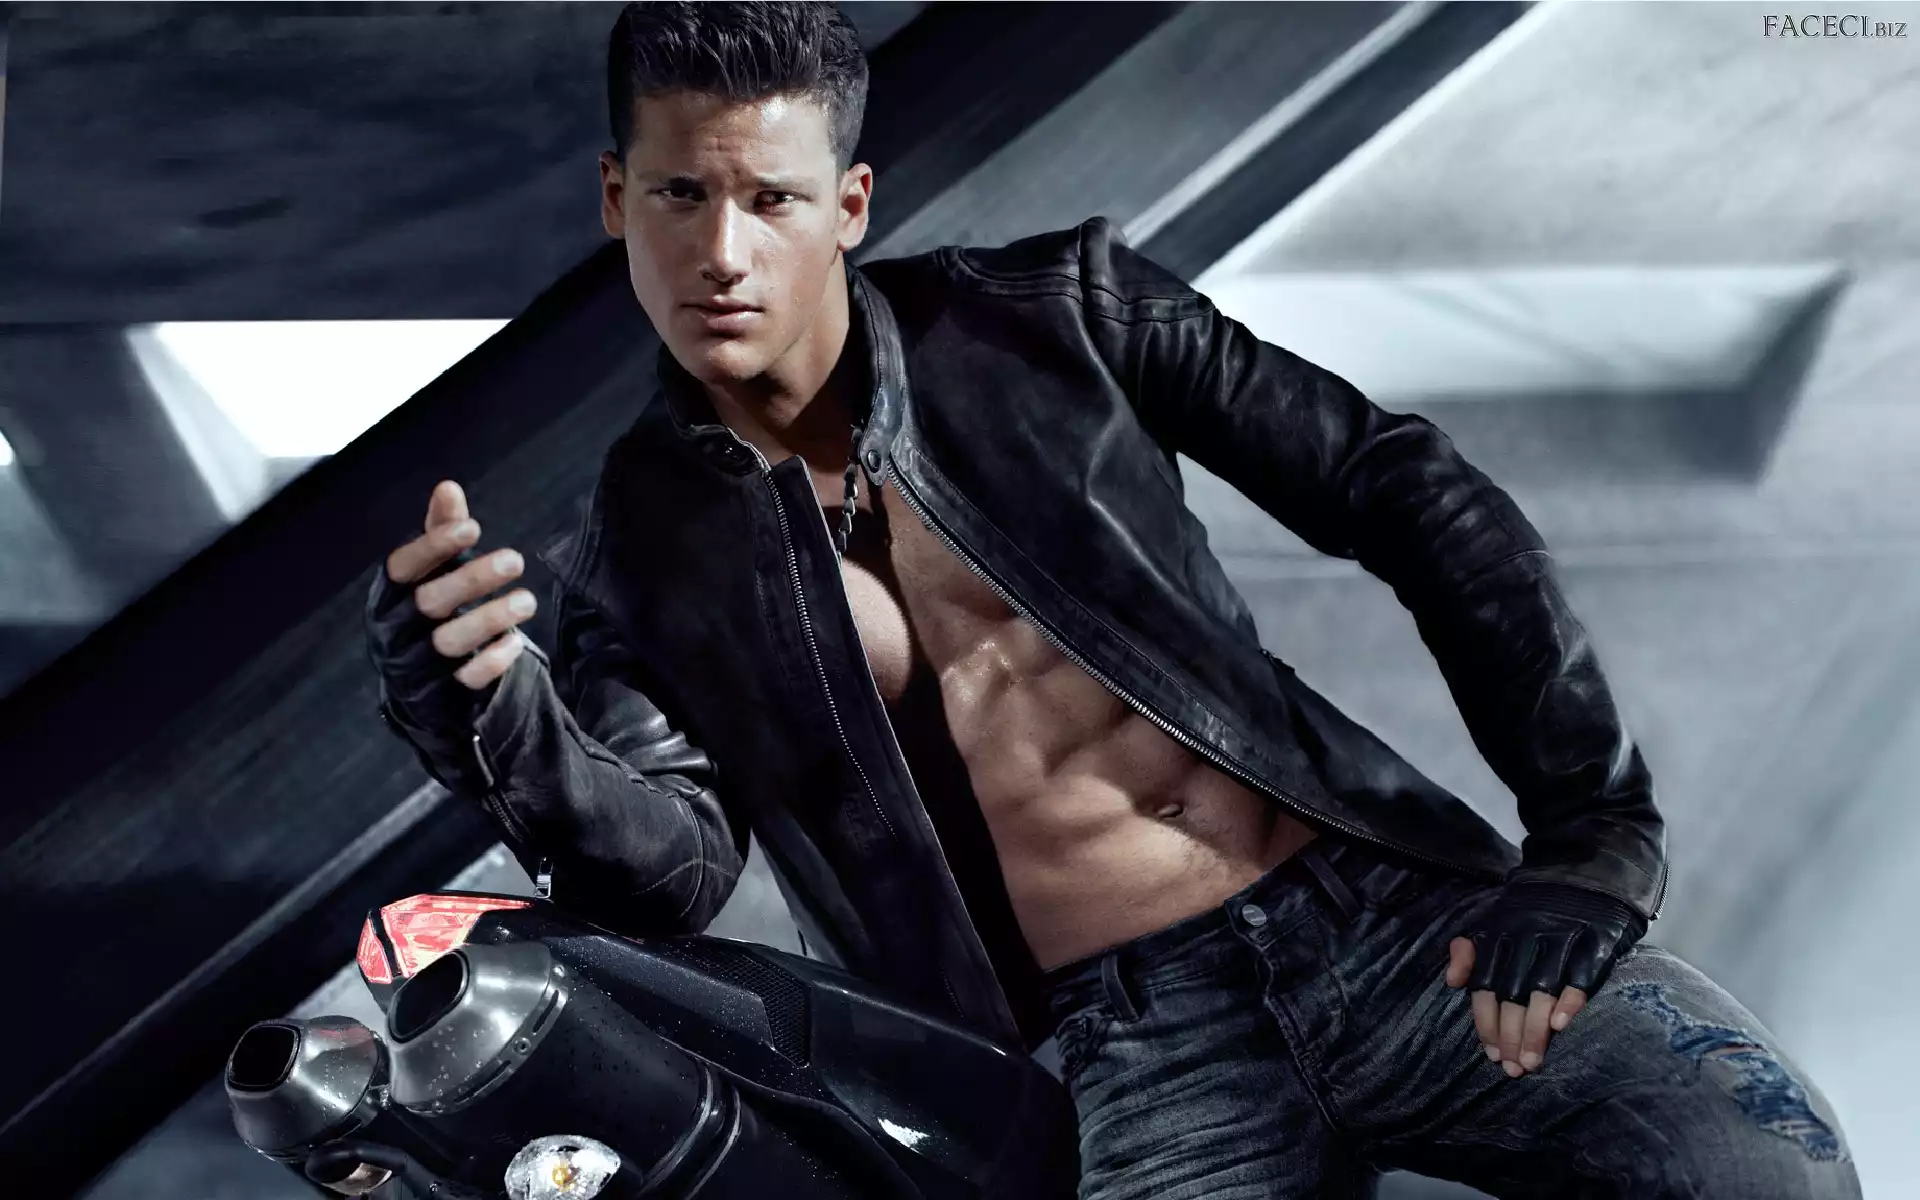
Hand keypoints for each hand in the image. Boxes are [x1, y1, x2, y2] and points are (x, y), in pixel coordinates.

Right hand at [380, 480, 537, 691]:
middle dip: (473, 579)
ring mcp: (420, 662)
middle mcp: (399, 627)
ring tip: (528, 600)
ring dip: (491, 618)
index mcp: (390, 593)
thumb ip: (441, 531)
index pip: (404, 566)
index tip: (472, 526)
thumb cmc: (429, 610)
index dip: (434, 545)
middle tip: (516, 558)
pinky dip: (493, 661)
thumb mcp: (432, 571)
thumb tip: (448, 487)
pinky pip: (468, 679)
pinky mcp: (445, 692)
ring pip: (451, 641)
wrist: (420, 683)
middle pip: (431, 601)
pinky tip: (516, 643)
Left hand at [1445, 881, 1645, 1077]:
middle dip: (1510, 1033)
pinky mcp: (1597, 939)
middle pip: (1513, 992)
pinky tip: (1560, 1025)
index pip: (1487, 983)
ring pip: (1543, 988)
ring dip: (1535, 1029)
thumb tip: (1452, 982)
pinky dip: (1570, 999)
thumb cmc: (1536, 908)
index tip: (1490, 1052)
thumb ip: (1474, 952)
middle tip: (1511, 1068)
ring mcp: (1563, 936)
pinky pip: (1583, 973)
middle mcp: (1529, 935)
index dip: (1486, 1019)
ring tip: (1531, 1061)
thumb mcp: (1498, 922)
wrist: (1587, 869)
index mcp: (1502, 932)